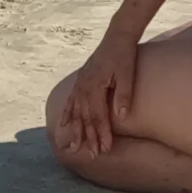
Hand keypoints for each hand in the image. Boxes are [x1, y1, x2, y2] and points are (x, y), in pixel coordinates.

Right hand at [57, 32, 140, 155]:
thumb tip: (121, 117)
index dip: (101, 134)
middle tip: (92, 156)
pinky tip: (64, 125)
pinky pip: (71, 101)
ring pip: (76, 112)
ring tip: (75, 147)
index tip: (105, 149)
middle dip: (88, 138)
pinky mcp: (80, 80)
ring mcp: (80, 83)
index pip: (98, 116)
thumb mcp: (127, 74)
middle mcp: (83, 86)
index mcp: (95, 86)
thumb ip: (123, 95)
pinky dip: (67, 114)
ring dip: (76, 130)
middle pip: (85, 117)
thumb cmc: (124, 55)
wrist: (117, 36)